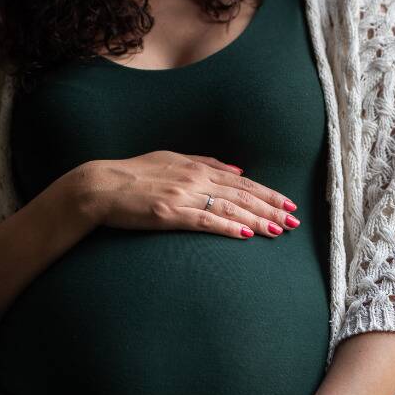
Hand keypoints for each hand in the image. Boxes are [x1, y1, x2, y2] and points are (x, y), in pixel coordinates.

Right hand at [66, 151, 300, 239]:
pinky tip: (246, 234)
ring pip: (230, 208)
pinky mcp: (169, 214)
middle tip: (294, 220)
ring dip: (257, 220)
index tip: (288, 203)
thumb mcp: (171, 159)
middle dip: (271, 208)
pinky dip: (228, 227)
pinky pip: (205, 221)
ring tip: (279, 230)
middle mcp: (194, 179)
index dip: (267, 193)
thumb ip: (205, 163)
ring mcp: (183, 196)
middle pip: (242, 195)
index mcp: (197, 167)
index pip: (242, 182)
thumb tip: (238, 170)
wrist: (100, 186)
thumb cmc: (133, 174)